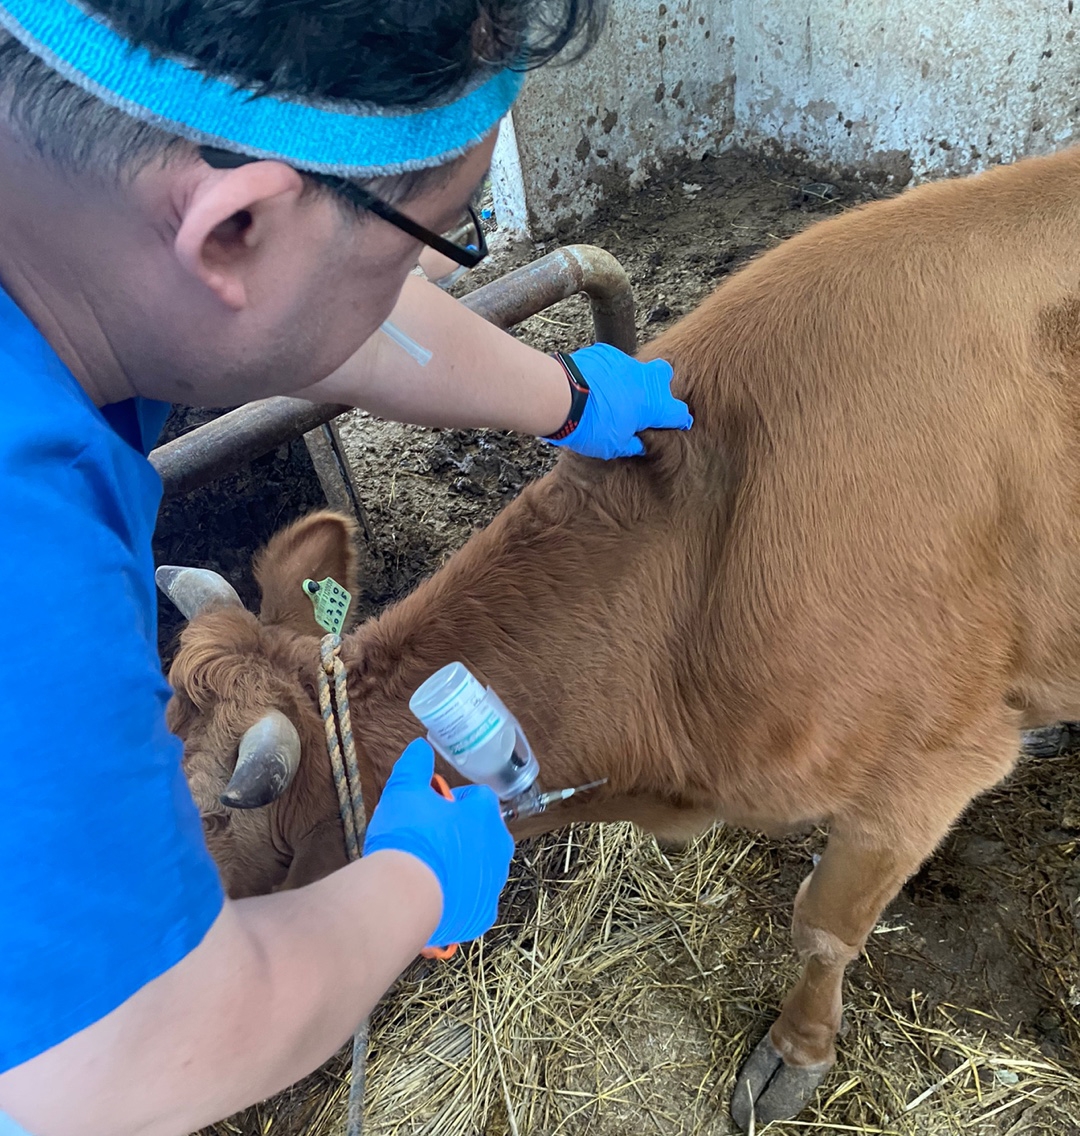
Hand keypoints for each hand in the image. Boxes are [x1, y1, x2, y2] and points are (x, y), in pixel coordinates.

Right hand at [363, 739, 513, 947]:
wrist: (405, 898)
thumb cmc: (408, 839)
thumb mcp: (403, 792)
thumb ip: (414, 766)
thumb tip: (420, 747)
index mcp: (485, 814)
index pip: (477, 798)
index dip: (452, 803)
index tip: (431, 811)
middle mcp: (498, 848)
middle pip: (482, 834)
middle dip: (460, 835)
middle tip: (427, 841)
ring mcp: (492, 884)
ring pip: (479, 869)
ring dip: (460, 867)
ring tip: (426, 872)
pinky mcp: (482, 915)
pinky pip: (471, 902)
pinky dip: (456, 899)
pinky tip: (433, 898)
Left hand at [547, 342, 692, 458]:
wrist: (562, 397)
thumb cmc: (591, 426)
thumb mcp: (615, 447)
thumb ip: (633, 444)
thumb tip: (639, 443)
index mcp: (655, 406)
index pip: (680, 413)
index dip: (678, 420)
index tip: (675, 424)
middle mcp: (647, 380)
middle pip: (664, 376)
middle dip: (660, 387)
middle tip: (644, 403)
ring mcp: (626, 362)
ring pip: (635, 369)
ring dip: (628, 381)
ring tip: (610, 397)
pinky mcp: (606, 353)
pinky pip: (613, 363)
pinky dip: (608, 374)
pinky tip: (593, 386)